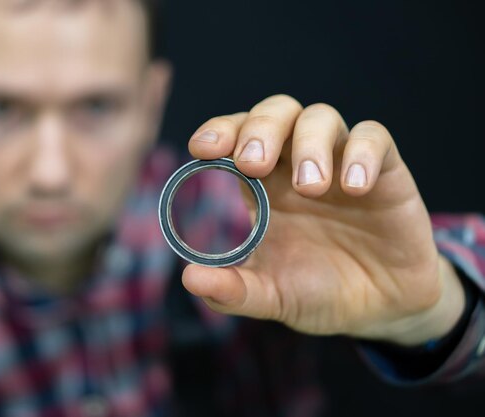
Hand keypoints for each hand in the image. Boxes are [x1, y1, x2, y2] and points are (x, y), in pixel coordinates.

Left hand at [182, 95, 464, 345]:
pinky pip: (374, 138)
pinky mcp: (386, 172)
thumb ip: (234, 290)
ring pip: (321, 117)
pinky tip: (354, 189)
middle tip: (252, 163)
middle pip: (276, 112)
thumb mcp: (271, 296)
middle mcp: (298, 165)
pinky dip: (362, 153)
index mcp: (264, 185)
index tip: (202, 149)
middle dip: (260, 128)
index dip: (220, 131)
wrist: (377, 310)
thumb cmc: (318, 292)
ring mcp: (341, 164)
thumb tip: (189, 279)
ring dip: (309, 143)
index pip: (237, 136)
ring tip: (309, 187)